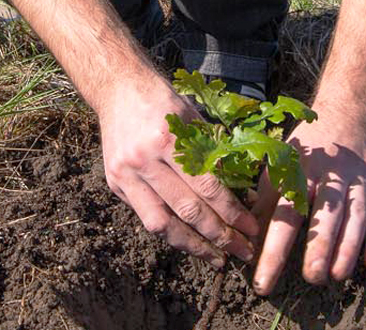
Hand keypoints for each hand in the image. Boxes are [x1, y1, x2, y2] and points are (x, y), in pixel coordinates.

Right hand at [98, 84, 258, 267]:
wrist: (118, 89)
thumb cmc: (164, 103)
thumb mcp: (195, 120)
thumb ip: (215, 156)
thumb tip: (243, 196)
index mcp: (170, 138)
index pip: (207, 187)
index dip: (232, 212)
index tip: (251, 229)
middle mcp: (145, 159)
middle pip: (186, 210)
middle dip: (218, 236)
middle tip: (241, 251)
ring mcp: (126, 173)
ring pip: (161, 223)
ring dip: (191, 246)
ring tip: (215, 258)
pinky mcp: (115, 183)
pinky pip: (145, 216)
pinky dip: (169, 232)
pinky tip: (189, 240)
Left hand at [251, 110, 365, 294]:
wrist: (347, 116)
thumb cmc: (304, 151)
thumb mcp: (278, 167)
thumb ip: (264, 205)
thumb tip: (245, 244)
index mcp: (298, 172)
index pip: (283, 218)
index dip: (272, 252)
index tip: (262, 282)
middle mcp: (330, 176)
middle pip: (326, 216)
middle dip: (320, 249)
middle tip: (312, 278)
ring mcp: (358, 181)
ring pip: (356, 218)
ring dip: (348, 250)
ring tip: (337, 276)